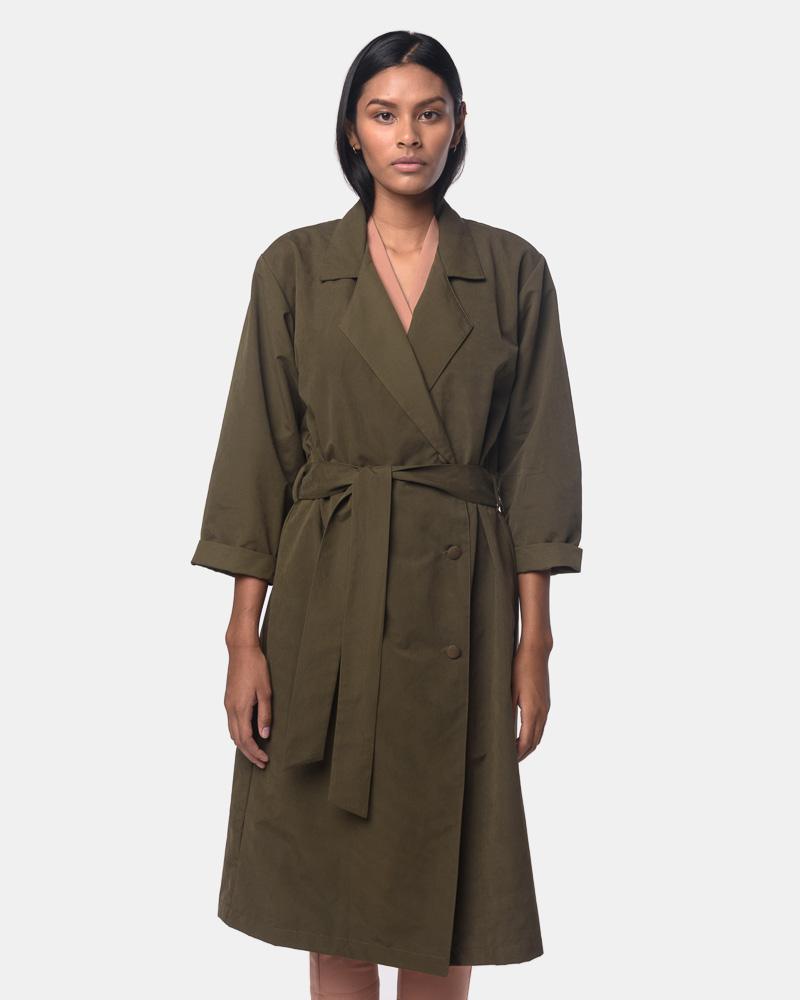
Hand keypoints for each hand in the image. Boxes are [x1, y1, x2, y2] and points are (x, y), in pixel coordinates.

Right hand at [224, 640, 271, 767]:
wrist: (241, 650)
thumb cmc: (256, 668)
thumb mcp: (265, 692)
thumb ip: (265, 715)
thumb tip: (265, 736)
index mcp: (240, 709)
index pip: (245, 739)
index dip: (255, 752)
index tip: (265, 760)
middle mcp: (230, 709)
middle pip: (237, 740)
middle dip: (249, 753)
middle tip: (262, 763)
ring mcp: (228, 704)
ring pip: (232, 732)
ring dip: (243, 745)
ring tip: (256, 752)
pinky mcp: (228, 700)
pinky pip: (231, 723)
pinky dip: (239, 734)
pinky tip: (248, 735)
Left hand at [511, 636, 551, 762]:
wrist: (536, 651)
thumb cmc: (520, 667)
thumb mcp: (509, 690)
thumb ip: (507, 711)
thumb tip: (501, 729)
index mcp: (533, 711)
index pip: (526, 742)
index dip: (518, 754)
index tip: (508, 761)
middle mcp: (542, 712)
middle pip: (535, 742)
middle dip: (523, 753)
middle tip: (511, 761)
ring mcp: (546, 707)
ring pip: (539, 734)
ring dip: (529, 745)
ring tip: (516, 751)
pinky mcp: (545, 702)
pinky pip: (541, 725)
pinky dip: (533, 734)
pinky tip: (524, 734)